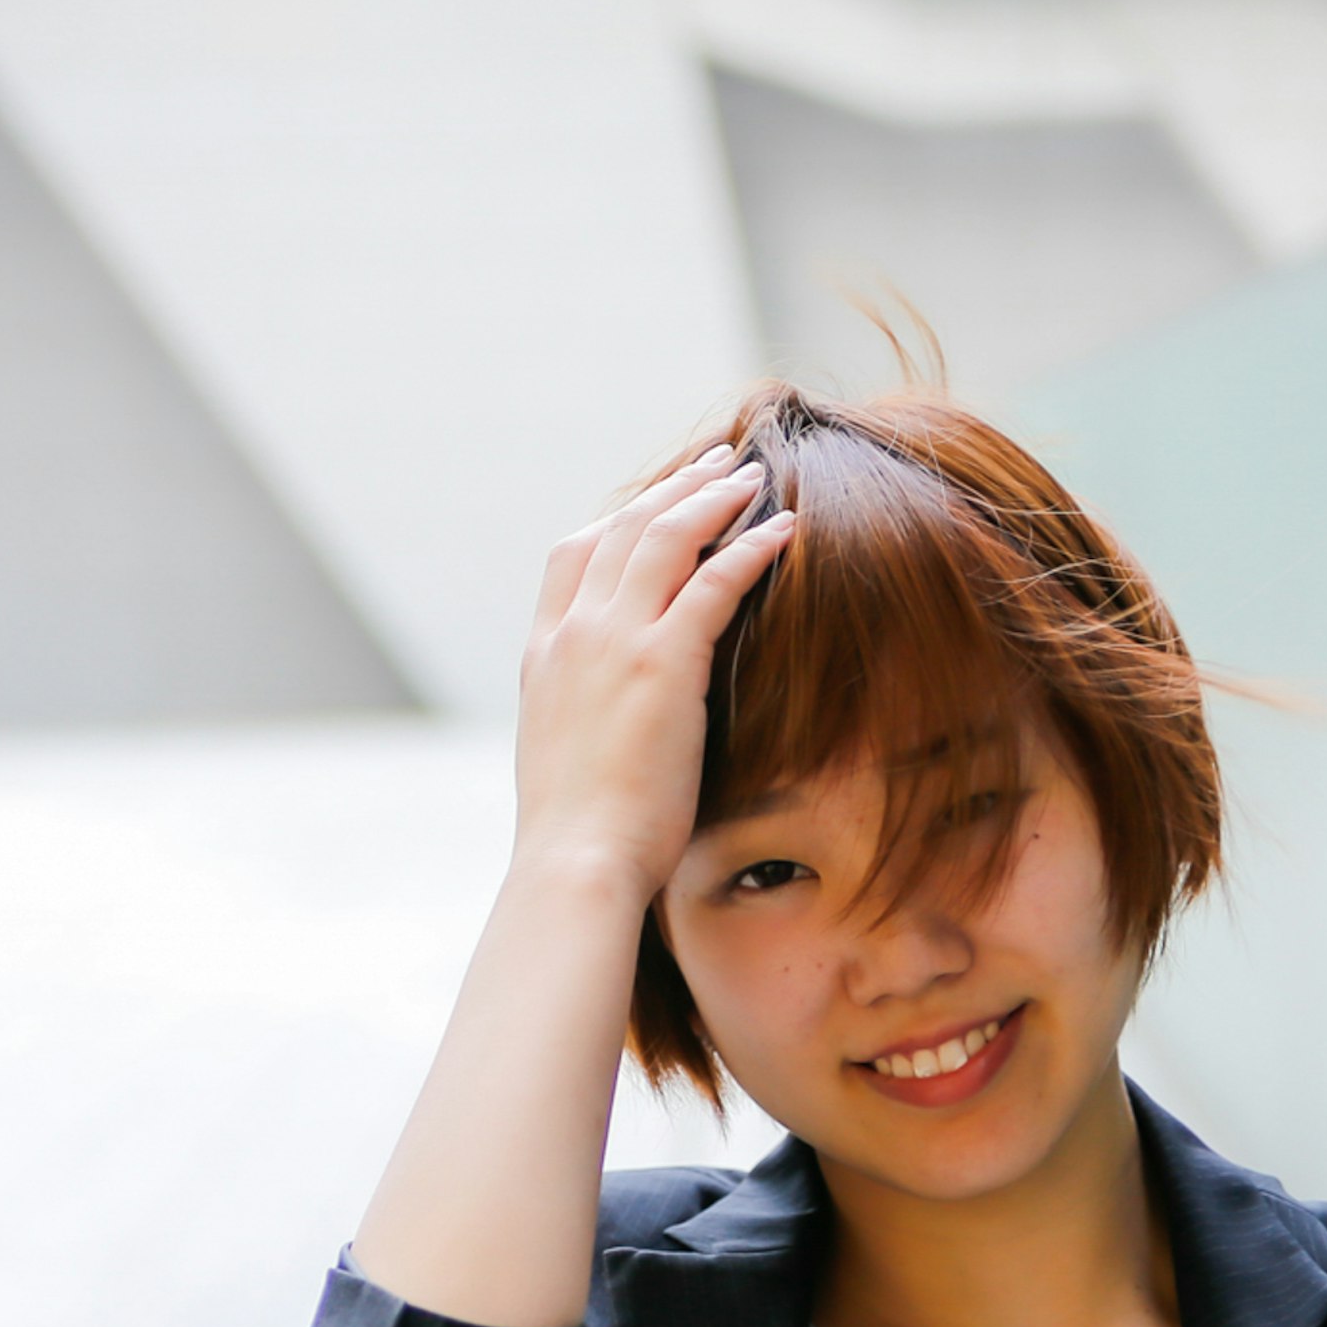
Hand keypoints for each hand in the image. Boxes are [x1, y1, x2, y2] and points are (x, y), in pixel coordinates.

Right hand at [510, 445, 794, 896]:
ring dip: (713, 498)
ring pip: (665, 537)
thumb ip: (585, 715)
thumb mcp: (565, 757)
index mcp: (543, 655)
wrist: (575, 863)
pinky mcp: (662, 662)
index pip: (572, 555)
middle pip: (622, 528)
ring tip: (752, 477)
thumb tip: (614, 721)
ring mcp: (613, 641)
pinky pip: (714, 581)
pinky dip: (751, 546)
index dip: (619, 516)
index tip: (657, 500)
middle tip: (716, 464)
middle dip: (673, 489)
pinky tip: (783, 529)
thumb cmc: (578, 836)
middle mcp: (573, 634)